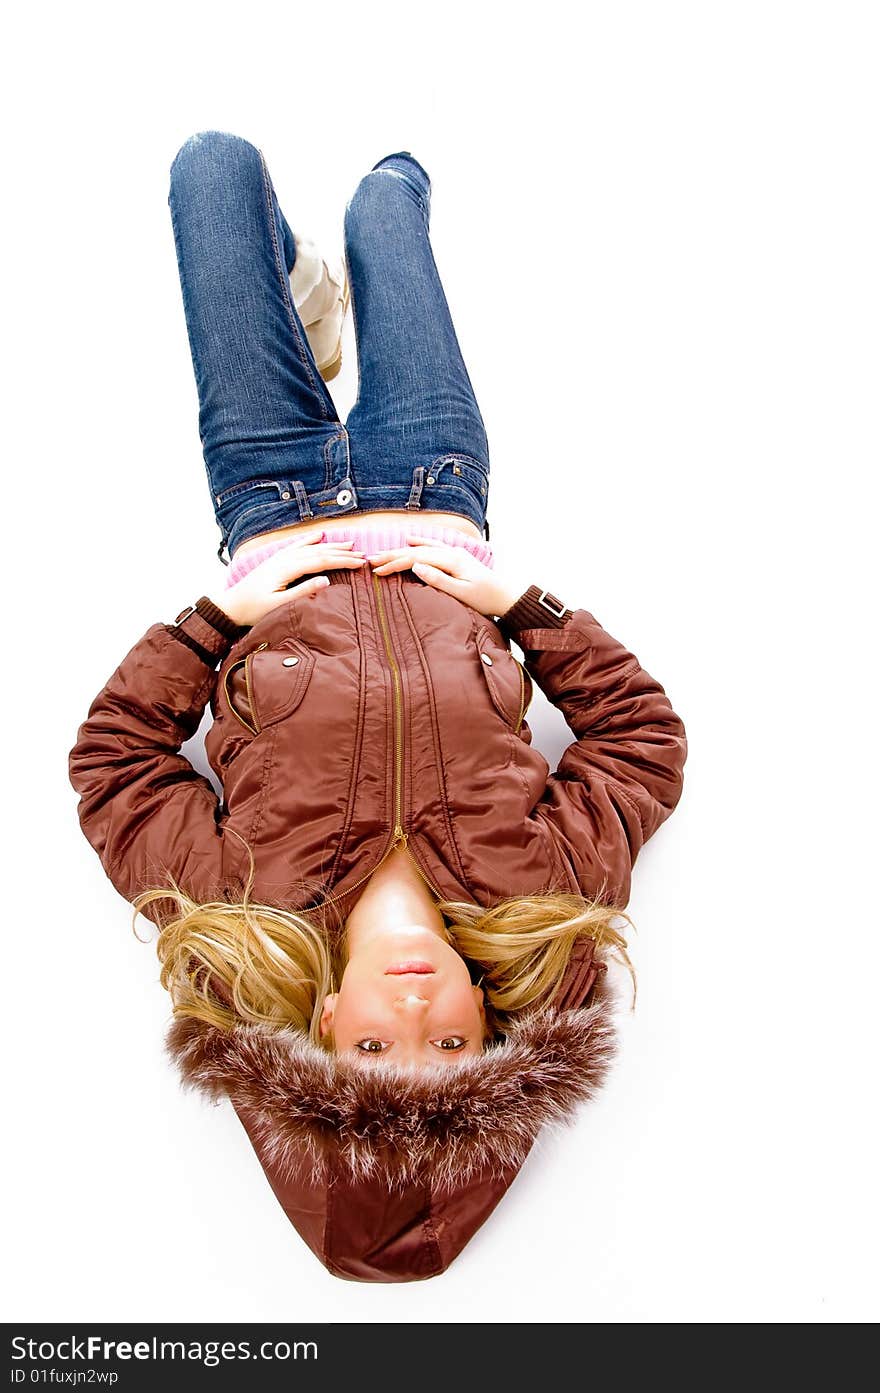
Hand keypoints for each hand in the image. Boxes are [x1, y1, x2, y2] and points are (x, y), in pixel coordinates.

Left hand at [205, 530, 366, 626]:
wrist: (231, 605)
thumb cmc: (254, 608)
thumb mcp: (279, 604)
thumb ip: (303, 592)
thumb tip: (326, 580)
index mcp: (287, 569)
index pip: (321, 562)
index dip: (342, 561)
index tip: (359, 563)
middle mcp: (285, 559)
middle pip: (319, 552)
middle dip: (341, 553)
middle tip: (362, 554)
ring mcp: (281, 558)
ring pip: (311, 548)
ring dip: (331, 545)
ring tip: (349, 543)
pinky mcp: (277, 560)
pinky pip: (297, 546)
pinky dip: (310, 540)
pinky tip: (319, 535)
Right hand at [366, 536, 519, 617]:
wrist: (507, 597)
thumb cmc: (486, 599)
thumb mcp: (461, 593)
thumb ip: (438, 580)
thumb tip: (416, 566)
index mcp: (452, 560)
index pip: (416, 559)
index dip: (394, 564)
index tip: (377, 571)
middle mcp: (452, 552)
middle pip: (416, 550)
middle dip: (392, 554)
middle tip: (371, 559)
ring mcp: (455, 553)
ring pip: (423, 547)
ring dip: (402, 549)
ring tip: (384, 552)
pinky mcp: (457, 557)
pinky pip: (434, 545)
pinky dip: (420, 542)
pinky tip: (410, 539)